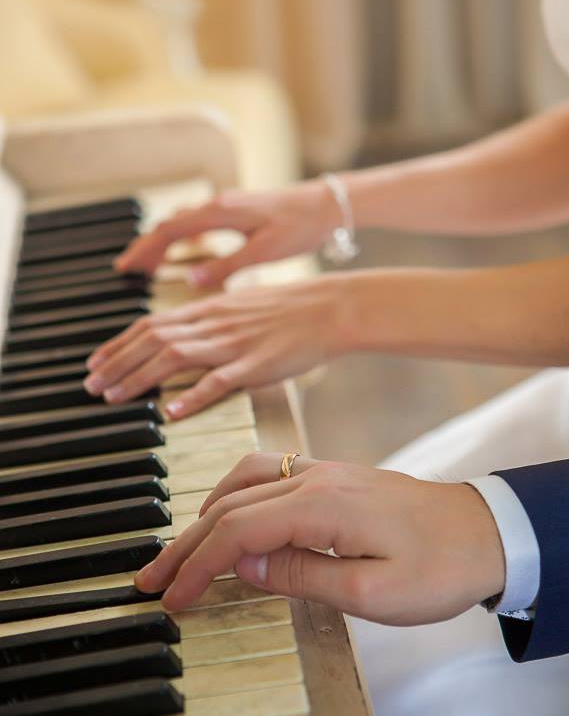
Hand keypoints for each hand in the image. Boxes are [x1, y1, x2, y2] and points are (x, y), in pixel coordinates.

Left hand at [84, 275, 354, 417]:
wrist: (330, 308)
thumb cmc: (292, 309)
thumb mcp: (244, 304)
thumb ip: (214, 317)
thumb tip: (190, 330)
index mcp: (210, 308)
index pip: (152, 323)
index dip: (119, 343)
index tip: (97, 362)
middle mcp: (214, 323)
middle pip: (153, 340)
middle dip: (116, 362)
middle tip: (91, 385)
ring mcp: (233, 344)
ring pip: (174, 358)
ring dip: (138, 377)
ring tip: (113, 396)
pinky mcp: (255, 365)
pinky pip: (217, 381)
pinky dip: (190, 397)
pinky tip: (169, 412)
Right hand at [114, 181, 340, 286]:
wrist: (327, 204)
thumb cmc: (300, 227)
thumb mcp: (263, 253)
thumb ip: (226, 267)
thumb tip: (192, 281)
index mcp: (220, 212)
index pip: (169, 230)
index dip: (144, 250)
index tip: (125, 268)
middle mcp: (217, 204)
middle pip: (169, 225)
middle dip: (145, 248)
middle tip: (127, 270)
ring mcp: (225, 205)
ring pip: (181, 222)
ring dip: (161, 241)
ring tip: (147, 263)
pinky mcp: (235, 210)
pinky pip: (196, 221)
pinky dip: (180, 236)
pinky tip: (181, 251)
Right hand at [135, 453, 504, 623]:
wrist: (488, 533)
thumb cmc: (439, 568)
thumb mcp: (371, 591)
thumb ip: (301, 575)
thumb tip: (244, 564)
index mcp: (321, 506)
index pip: (237, 530)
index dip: (198, 566)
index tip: (172, 599)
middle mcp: (314, 478)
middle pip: (228, 504)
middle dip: (186, 544)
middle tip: (153, 578)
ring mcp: (323, 472)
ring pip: (242, 482)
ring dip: (205, 514)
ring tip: (182, 551)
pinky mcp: (333, 478)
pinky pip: (266, 475)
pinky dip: (234, 497)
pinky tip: (228, 518)